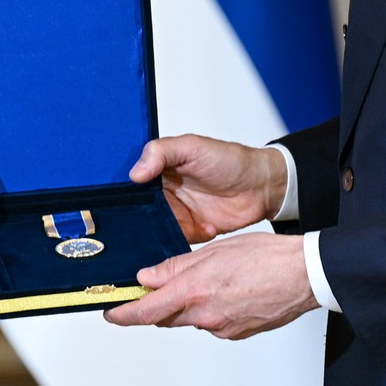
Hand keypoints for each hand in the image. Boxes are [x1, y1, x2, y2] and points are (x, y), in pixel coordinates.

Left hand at [103, 234, 315, 339]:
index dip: (123, 314)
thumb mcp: (215, 251)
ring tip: (209, 280)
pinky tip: (227, 292)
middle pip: (166, 317)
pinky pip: (213, 323)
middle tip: (155, 289)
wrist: (304, 276)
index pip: (146, 312)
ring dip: (188, 304)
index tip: (111, 312)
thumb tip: (148, 277)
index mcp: (194, 292)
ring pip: (191, 318)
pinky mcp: (237, 333)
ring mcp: (222, 328)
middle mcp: (205, 316)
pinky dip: (211, 309)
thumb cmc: (266, 257)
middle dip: (157, 305)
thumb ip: (177, 266)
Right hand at [127, 135, 285, 242]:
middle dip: (144, 217)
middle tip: (159, 216)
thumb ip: (161, 152)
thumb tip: (134, 173)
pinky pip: (179, 239)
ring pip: (157, 228)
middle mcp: (163, 192)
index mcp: (158, 170)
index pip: (131, 184)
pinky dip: (192, 236)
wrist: (261, 185)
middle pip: (140, 210)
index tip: (124, 200)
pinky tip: (208, 226)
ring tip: (189, 222)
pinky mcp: (191, 230)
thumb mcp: (193, 146)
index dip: (125, 192)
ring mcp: (177, 212)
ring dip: (170, 229)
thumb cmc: (229, 159)